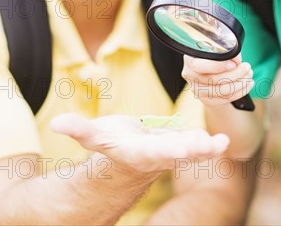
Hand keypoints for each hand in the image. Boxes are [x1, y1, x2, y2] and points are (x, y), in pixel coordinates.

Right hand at [50, 113, 228, 172]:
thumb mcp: (94, 136)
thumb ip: (78, 129)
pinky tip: (224, 140)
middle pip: (176, 153)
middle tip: (205, 144)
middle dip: (190, 149)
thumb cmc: (111, 144)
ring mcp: (173, 152)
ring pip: (192, 151)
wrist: (128, 156)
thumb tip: (56, 123)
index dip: (164, 150)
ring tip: (221, 142)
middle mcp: (158, 156)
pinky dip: (210, 144)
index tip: (179, 148)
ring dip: (207, 148)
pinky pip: (198, 145)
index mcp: (138, 153)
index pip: (151, 152)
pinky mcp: (182, 144)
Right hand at [182, 54, 253, 107]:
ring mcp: (197, 90)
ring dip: (241, 84)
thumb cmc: (212, 55)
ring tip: (249, 75)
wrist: (208, 69)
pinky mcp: (206, 101)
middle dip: (236, 74)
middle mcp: (190, 77)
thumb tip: (237, 60)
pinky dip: (240, 92)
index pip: (201, 66)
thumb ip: (226, 51)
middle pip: (215, 80)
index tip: (234, 64)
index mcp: (190, 61)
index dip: (219, 66)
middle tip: (247, 67)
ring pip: (222, 91)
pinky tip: (247, 85)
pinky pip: (226, 99)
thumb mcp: (216, 48)